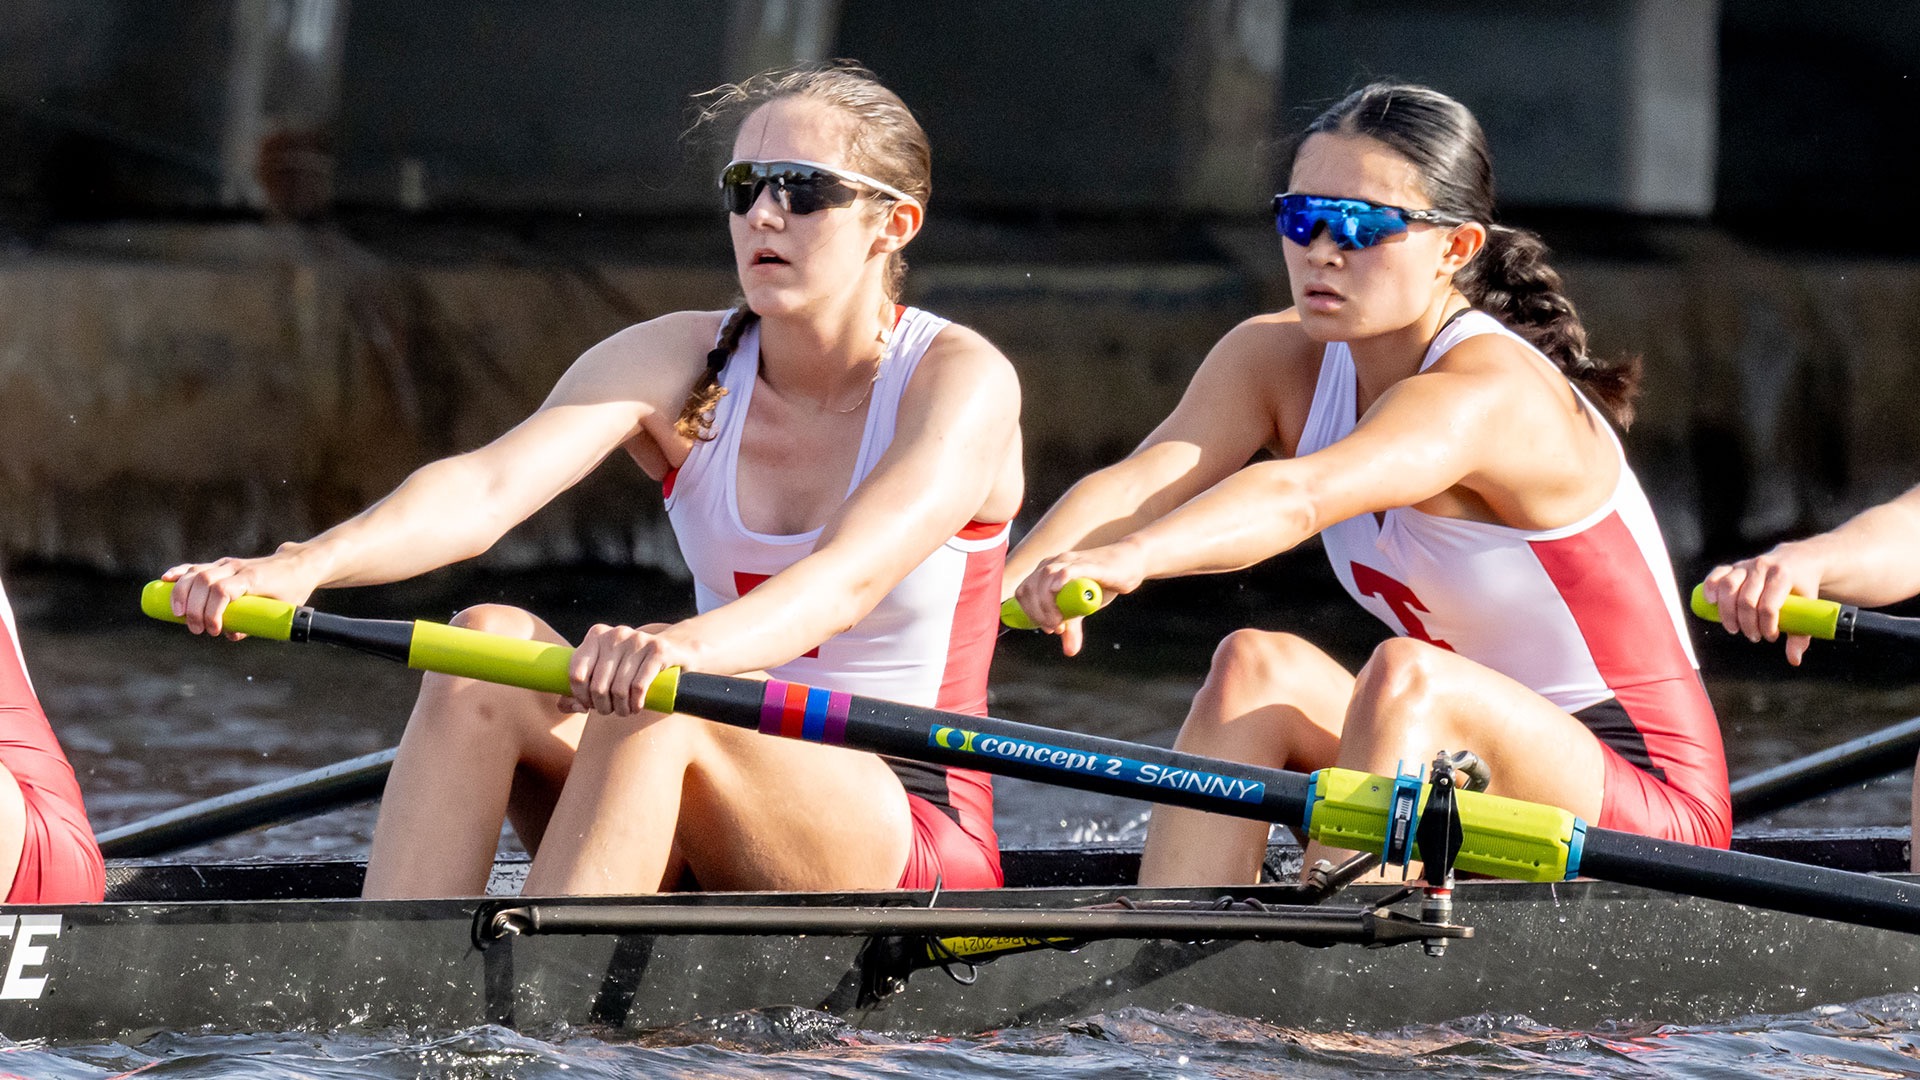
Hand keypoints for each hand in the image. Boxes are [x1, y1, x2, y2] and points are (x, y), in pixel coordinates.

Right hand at [160, 550, 319, 638]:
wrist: (297, 565)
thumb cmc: (290, 589)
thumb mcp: (279, 610)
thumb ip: (253, 623)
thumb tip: (230, 635)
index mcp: (252, 578)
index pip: (222, 590)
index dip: (212, 612)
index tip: (214, 630)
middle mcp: (236, 568)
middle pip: (203, 582)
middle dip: (193, 608)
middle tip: (196, 629)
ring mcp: (227, 565)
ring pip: (196, 573)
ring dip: (181, 593)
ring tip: (178, 615)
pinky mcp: (222, 565)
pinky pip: (196, 567)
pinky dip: (179, 573)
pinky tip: (165, 580)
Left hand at [563, 622, 698, 715]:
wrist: (675, 651)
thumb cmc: (632, 666)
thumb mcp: (606, 672)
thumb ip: (580, 689)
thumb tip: (568, 705)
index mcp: (596, 635)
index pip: (576, 673)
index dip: (580, 696)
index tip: (588, 705)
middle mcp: (615, 634)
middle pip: (598, 685)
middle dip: (602, 706)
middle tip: (611, 711)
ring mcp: (638, 640)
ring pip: (619, 689)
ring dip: (621, 709)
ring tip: (625, 711)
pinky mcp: (658, 650)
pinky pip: (639, 686)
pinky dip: (636, 703)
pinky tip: (638, 706)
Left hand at [1011, 541, 1141, 656]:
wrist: (1128, 564)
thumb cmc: (1102, 582)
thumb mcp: (1082, 608)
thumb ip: (1072, 627)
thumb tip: (1069, 651)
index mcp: (1046, 572)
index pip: (1024, 592)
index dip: (1030, 612)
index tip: (1047, 627)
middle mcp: (1053, 563)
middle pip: (1031, 587)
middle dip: (1038, 613)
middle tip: (1055, 627)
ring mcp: (1069, 561)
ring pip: (1045, 579)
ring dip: (1047, 605)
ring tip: (1060, 622)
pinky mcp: (1087, 564)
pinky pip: (1065, 570)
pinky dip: (1059, 580)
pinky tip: (1058, 590)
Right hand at [1699, 541, 1826, 664]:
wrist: (1798, 559)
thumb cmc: (1802, 586)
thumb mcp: (1807, 606)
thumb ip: (1801, 634)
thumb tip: (1794, 660)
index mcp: (1783, 577)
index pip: (1769, 606)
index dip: (1767, 627)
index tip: (1771, 637)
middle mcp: (1763, 568)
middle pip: (1746, 600)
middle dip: (1747, 624)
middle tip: (1753, 636)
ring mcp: (1747, 565)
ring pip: (1728, 587)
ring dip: (1727, 612)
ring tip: (1733, 628)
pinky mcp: (1736, 566)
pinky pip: (1718, 573)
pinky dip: (1710, 586)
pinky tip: (1711, 601)